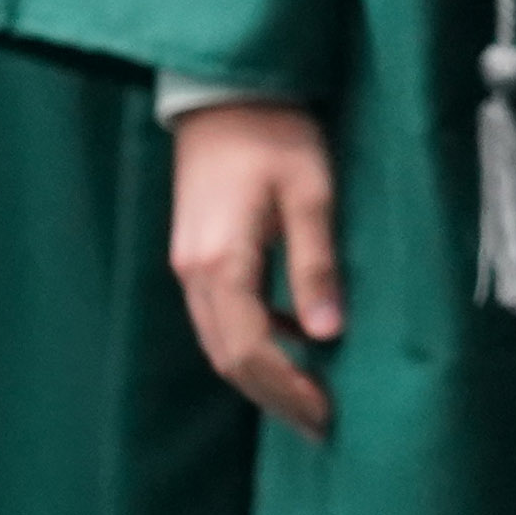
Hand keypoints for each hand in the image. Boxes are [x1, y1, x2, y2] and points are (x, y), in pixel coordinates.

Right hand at [168, 99, 343, 434]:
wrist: (224, 92)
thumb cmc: (276, 133)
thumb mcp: (311, 192)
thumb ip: (316, 263)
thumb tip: (327, 332)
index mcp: (220, 262)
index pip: (249, 351)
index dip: (286, 390)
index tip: (324, 415)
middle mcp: (193, 273)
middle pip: (228, 358)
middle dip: (274, 395)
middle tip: (320, 422)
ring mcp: (188, 266)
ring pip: (220, 341)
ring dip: (262, 372)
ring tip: (310, 393)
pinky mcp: (195, 254)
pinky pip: (220, 316)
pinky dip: (253, 339)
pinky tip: (293, 338)